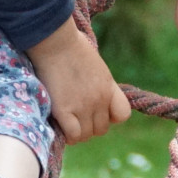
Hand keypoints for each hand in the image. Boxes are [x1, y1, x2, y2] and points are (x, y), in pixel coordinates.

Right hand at [27, 21, 132, 144]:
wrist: (55, 41)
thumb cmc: (69, 44)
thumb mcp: (94, 63)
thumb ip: (96, 80)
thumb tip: (88, 85)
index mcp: (108, 86)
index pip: (122, 115)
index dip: (110, 117)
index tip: (96, 111)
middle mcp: (100, 99)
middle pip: (101, 129)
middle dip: (89, 126)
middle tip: (74, 118)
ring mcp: (83, 106)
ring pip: (86, 135)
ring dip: (76, 132)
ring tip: (65, 123)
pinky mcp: (64, 110)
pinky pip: (73, 135)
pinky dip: (66, 135)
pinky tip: (59, 125)